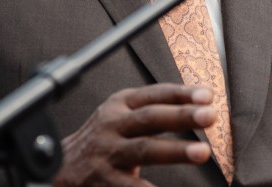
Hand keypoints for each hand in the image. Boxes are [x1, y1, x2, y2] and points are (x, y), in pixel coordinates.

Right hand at [53, 84, 216, 186]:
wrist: (61, 168)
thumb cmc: (102, 139)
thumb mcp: (119, 115)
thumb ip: (151, 109)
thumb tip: (200, 105)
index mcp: (119, 105)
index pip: (153, 95)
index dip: (180, 93)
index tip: (207, 95)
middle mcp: (113, 125)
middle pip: (150, 118)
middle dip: (181, 116)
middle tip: (210, 116)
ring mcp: (108, 153)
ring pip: (144, 149)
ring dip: (175, 150)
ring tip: (201, 152)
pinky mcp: (105, 180)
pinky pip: (132, 185)